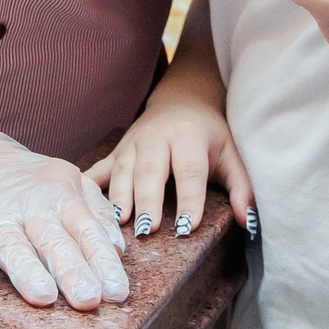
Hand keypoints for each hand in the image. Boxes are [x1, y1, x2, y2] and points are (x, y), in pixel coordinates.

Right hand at [0, 121, 127, 309]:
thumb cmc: (27, 182)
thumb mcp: (69, 183)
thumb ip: (96, 212)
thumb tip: (117, 247)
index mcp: (60, 196)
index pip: (86, 231)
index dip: (102, 262)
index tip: (117, 292)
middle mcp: (29, 207)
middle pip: (53, 240)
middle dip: (72, 270)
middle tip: (88, 299)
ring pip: (13, 245)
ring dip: (28, 270)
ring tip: (44, 296)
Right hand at [86, 78, 250, 242]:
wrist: (183, 99)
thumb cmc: (210, 134)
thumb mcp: (231, 155)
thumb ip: (242, 187)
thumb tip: (248, 221)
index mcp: (189, 137)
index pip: (190, 171)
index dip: (190, 199)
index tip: (187, 229)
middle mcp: (158, 137)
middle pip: (152, 171)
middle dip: (148, 200)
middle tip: (147, 230)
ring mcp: (133, 143)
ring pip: (124, 170)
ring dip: (120, 197)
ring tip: (119, 223)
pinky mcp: (118, 150)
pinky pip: (100, 168)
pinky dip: (89, 184)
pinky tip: (80, 202)